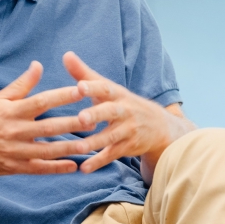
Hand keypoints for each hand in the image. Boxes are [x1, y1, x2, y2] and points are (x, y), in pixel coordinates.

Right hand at [0, 60, 85, 177]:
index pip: (41, 101)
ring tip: (90, 145)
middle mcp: (15, 131)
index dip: (62, 96)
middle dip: (73, 123)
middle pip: (49, 127)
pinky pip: (40, 169)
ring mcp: (16, 151)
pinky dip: (57, 168)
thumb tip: (38, 65)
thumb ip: (22, 84)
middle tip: (94, 119)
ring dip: (70, 148)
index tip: (80, 90)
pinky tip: (74, 166)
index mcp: (12, 111)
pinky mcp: (16, 168)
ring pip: (48, 150)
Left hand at [63, 51, 191, 178]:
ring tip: (78, 148)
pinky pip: (112, 155)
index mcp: (116, 94)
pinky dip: (99, 162)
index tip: (79, 86)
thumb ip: (84, 74)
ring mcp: (127, 130)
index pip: (104, 88)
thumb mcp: (107, 87)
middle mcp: (124, 111)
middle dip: (96, 114)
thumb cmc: (122, 102)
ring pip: (110, 137)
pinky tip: (84, 169)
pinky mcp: (127, 147)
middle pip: (110, 112)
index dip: (92, 87)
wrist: (158, 126)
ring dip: (95, 142)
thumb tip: (66, 55)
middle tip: (81, 118)